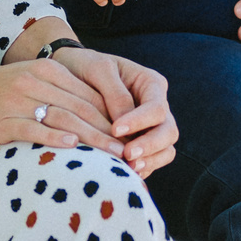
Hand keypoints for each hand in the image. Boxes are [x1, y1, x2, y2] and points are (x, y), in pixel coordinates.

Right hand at [0, 46, 125, 152]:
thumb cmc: (3, 91)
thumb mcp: (36, 82)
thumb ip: (65, 94)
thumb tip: (101, 118)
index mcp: (49, 71)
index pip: (89, 95)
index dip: (113, 116)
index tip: (132, 136)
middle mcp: (36, 82)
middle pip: (81, 108)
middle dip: (109, 131)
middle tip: (130, 151)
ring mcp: (19, 101)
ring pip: (63, 118)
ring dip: (92, 138)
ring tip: (112, 154)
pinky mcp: (3, 121)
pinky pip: (33, 129)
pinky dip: (54, 138)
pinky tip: (72, 147)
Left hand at [59, 49, 178, 177]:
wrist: (73, 73)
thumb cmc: (86, 66)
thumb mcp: (99, 70)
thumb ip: (114, 93)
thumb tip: (123, 124)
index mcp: (151, 84)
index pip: (156, 107)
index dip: (140, 121)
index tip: (116, 130)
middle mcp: (156, 106)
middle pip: (168, 131)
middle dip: (151, 145)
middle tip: (128, 155)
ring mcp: (150, 127)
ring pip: (166, 149)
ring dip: (151, 161)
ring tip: (129, 168)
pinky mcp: (141, 143)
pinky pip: (152, 161)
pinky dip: (142, 168)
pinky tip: (125, 173)